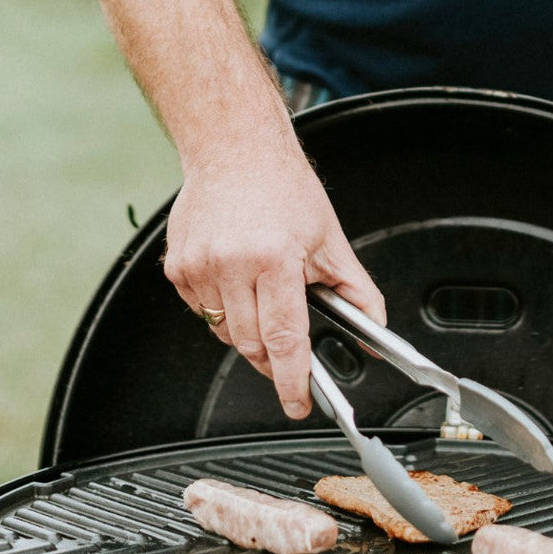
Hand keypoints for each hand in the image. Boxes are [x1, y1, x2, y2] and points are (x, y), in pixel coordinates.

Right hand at [163, 137, 385, 419]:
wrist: (234, 149)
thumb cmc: (283, 188)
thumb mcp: (331, 239)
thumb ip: (357, 292)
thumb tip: (374, 331)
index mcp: (272, 258)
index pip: (284, 339)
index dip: (292, 380)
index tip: (298, 404)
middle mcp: (230, 264)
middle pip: (252, 345)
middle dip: (274, 359)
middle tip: (289, 351)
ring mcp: (198, 267)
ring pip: (227, 333)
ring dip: (249, 331)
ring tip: (265, 293)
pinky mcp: (178, 268)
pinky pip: (204, 313)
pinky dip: (225, 310)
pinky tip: (238, 279)